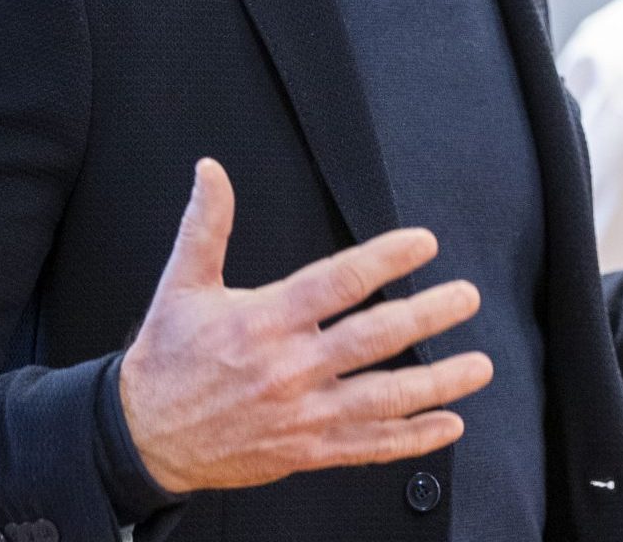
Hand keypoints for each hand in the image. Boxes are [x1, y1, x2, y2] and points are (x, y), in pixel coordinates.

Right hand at [117, 159, 493, 493]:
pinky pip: (370, 447)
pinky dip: (414, 439)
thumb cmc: (167, 360)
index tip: (424, 244)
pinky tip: (449, 425)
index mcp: (265, 321)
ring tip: (478, 365)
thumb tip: (211, 171)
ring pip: (385, 398)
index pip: (338, 282)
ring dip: (438, 382)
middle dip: (428, 316)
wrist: (143, 437)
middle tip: (466, 297)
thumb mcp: (182, 285)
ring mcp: (303, 414)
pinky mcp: (306, 451)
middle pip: (374, 338)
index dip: (386, 259)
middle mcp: (291, 368)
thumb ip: (206, 226)